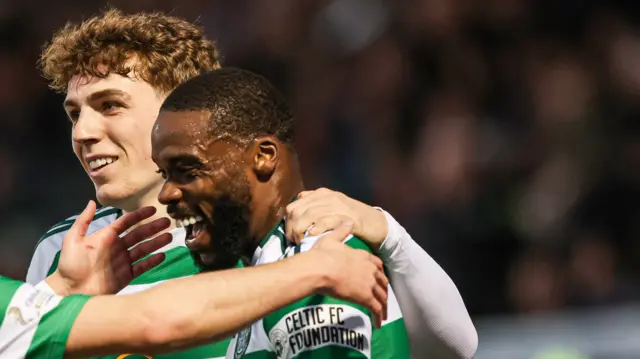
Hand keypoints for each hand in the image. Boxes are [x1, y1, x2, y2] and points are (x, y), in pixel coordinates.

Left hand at [47, 200, 171, 295]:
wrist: (71, 291)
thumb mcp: (73, 240)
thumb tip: (92, 202)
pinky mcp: (126, 276)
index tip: (153, 209)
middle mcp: (117, 248)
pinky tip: (163, 255)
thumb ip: (83, 221)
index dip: (139, 216)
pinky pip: (142, 267)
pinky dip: (152, 261)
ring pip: (143, 249)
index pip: (126, 223)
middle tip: (167, 222)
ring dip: (156, 243)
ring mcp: (123, 262)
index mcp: (106, 237)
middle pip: (139, 235)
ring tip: (169, 237)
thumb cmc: (71, 265)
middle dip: (153, 228)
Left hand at [286, 188, 387, 251]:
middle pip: (298, 210)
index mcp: (322, 194)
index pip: (295, 205)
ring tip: (301, 241)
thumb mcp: (332, 206)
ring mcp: (337, 206)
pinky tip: (312, 235)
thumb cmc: (351, 217)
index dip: (289, 221)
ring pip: (309, 215)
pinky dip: (316, 228)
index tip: (290, 234)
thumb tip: (299, 200)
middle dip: (292, 227)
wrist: (375, 223)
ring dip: (301, 230)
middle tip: (294, 240)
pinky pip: (326, 220)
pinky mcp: (346, 216)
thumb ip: (316, 203)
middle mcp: (327, 198)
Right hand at [309, 223, 388, 327]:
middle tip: (383, 298)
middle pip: (382, 281)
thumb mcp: (331, 238)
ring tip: (383, 315)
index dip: (379, 272)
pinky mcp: (365, 297)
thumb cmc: (322, 254)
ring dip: (384, 306)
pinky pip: (376, 309)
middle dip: (384, 290)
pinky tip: (379, 324)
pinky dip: (379, 316)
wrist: (321, 268)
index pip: (377, 264)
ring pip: (381, 296)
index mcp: (362, 256)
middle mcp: (369, 269)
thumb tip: (348, 222)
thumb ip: (342, 231)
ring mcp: (369, 283)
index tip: (379, 278)